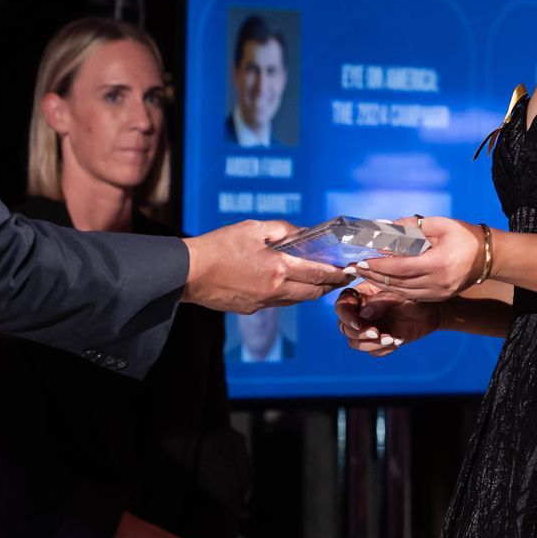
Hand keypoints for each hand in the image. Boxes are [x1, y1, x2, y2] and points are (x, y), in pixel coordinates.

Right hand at [182, 220, 351, 312]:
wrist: (187, 273)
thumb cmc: (218, 246)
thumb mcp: (252, 228)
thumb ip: (282, 230)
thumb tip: (302, 234)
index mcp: (278, 267)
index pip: (319, 273)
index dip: (338, 273)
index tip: (350, 270)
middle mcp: (274, 289)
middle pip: (313, 292)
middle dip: (330, 286)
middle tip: (341, 278)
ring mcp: (263, 303)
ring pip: (297, 300)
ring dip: (311, 291)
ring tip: (320, 281)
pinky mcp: (251, 309)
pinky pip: (279, 304)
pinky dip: (290, 295)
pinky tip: (289, 285)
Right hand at [336, 284, 439, 354]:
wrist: (433, 311)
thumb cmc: (414, 296)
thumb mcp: (398, 295)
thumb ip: (380, 302)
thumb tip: (364, 314)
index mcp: (362, 295)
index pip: (342, 306)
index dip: (346, 316)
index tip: (359, 324)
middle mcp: (362, 313)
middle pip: (345, 328)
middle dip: (360, 334)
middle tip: (377, 333)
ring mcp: (370, 328)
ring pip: (356, 343)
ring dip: (371, 344)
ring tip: (390, 339)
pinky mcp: (380, 341)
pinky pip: (373, 351)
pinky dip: (383, 350)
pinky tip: (398, 341)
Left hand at [350, 216, 484, 302]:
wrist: (488, 257)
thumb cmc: (463, 235)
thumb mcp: (439, 224)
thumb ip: (410, 225)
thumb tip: (383, 226)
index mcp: (438, 263)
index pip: (400, 267)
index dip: (378, 266)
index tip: (361, 261)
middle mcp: (437, 283)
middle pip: (397, 282)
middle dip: (374, 276)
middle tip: (355, 269)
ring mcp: (438, 293)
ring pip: (402, 291)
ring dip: (381, 284)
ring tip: (364, 274)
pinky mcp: (438, 298)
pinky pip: (410, 295)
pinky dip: (394, 287)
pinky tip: (383, 280)